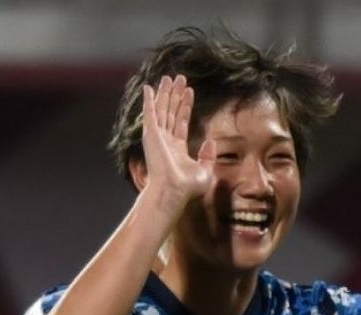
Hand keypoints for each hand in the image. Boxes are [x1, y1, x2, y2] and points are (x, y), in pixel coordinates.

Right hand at [139, 75, 216, 213]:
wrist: (175, 191)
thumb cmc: (187, 187)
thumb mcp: (205, 170)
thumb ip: (208, 155)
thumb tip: (211, 141)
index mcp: (177, 148)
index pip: (181, 121)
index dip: (185, 106)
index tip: (189, 92)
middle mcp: (165, 140)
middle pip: (171, 112)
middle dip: (175, 95)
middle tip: (180, 78)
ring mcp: (157, 136)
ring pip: (162, 109)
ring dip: (166, 93)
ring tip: (170, 78)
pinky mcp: (151, 134)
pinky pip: (150, 112)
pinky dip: (150, 100)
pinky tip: (150, 87)